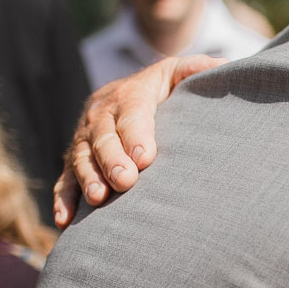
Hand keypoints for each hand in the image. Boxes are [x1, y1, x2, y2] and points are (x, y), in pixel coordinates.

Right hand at [51, 53, 223, 225]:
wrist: (125, 95)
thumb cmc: (162, 89)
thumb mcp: (177, 73)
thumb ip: (197, 69)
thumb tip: (224, 66)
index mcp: (129, 94)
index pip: (132, 112)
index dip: (136, 133)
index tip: (145, 156)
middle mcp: (101, 114)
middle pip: (103, 137)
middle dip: (112, 160)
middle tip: (126, 181)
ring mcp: (84, 138)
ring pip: (81, 158)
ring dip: (88, 179)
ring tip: (99, 198)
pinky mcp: (75, 160)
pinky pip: (65, 179)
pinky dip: (64, 199)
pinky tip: (66, 221)